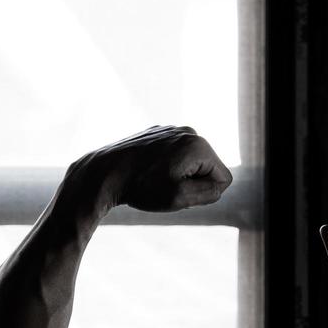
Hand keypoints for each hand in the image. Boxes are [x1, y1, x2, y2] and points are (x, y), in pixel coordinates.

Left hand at [73, 125, 233, 212]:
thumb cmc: (142, 188)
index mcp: (198, 144)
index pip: (223, 178)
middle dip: (192, 182)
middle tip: (165, 187)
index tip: (180, 192)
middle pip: (208, 168)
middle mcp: (188, 131)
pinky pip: (174, 155)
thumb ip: (210, 192)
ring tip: (154, 179)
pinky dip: (166, 166)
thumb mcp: (181, 199)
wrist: (104, 173)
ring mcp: (171, 129)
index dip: (205, 193)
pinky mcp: (157, 132)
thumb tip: (220, 182)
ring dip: (179, 175)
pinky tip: (146, 171)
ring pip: (191, 163)